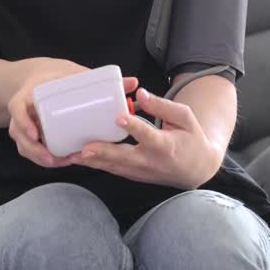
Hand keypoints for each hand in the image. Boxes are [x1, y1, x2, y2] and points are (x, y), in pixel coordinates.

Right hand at [7, 59, 139, 168]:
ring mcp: (23, 123)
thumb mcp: (72, 72)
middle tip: (54, 158)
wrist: (38, 76)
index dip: (24, 123)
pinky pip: (29, 149)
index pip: (17, 108)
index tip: (35, 134)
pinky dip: (40, 157)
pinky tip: (57, 161)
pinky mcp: (28, 133)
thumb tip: (133, 82)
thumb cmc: (55, 75)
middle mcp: (22, 110)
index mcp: (28, 93)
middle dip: (35, 150)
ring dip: (39, 157)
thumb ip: (99, 78)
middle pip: (19, 134)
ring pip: (24, 145)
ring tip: (60, 162)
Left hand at [71, 87, 223, 189]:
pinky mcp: (134, 175)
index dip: (134, 126)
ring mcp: (141, 172)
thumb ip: (162, 106)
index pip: (147, 135)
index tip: (120, 117)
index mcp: (165, 145)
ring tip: (73, 155)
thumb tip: (140, 93)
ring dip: (93, 162)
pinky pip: (113, 170)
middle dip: (103, 153)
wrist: (196, 169)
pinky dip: (97, 165)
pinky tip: (81, 158)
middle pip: (124, 158)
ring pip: (114, 167)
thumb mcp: (185, 118)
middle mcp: (151, 161)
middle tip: (85, 148)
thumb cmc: (191, 140)